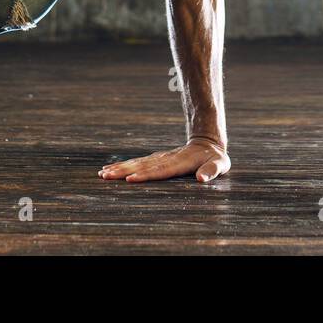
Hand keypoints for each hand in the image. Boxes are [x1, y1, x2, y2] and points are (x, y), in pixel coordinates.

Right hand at [98, 136, 230, 182]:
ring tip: (102, 174)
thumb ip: (211, 170)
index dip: (145, 175)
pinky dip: (123, 166)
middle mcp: (165, 159)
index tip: (129, 179)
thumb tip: (202, 179)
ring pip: (136, 163)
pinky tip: (111, 170)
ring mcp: (159, 158)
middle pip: (142, 166)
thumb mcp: (219, 164)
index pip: (159, 171)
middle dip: (123, 172)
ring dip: (119, 169)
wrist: (206, 143)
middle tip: (105, 176)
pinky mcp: (155, 159)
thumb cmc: (214, 158)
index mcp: (179, 163)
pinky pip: (137, 163)